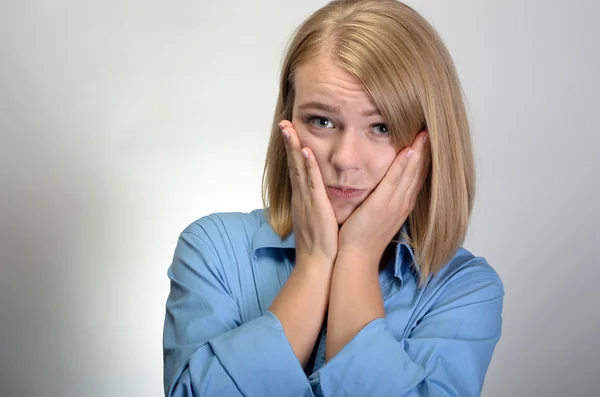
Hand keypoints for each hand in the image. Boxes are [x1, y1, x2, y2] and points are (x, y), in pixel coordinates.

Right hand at [279, 120, 338, 266]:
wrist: (319, 263)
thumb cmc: (321, 244)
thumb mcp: (317, 219)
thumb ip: (317, 205)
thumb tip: (320, 197)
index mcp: (303, 198)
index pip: (297, 169)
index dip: (292, 150)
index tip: (289, 132)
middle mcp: (302, 196)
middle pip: (293, 164)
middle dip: (288, 142)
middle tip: (283, 122)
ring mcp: (307, 200)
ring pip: (299, 168)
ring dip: (293, 147)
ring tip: (287, 127)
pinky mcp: (316, 206)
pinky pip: (311, 182)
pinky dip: (308, 166)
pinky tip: (306, 151)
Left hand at [338, 130, 430, 265]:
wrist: (357, 258)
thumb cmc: (363, 238)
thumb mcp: (379, 217)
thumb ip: (384, 202)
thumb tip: (385, 191)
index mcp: (402, 205)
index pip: (416, 177)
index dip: (423, 159)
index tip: (427, 141)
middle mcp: (403, 203)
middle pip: (419, 172)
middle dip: (426, 151)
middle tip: (431, 131)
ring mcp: (394, 204)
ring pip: (411, 173)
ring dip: (419, 152)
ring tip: (425, 134)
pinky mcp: (381, 205)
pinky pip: (394, 181)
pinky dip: (403, 165)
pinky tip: (408, 150)